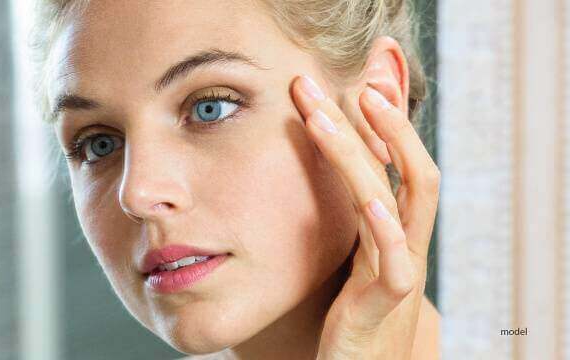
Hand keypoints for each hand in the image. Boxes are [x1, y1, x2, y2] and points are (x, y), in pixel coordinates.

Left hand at [290, 74, 439, 358]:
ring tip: (331, 116)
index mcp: (395, 232)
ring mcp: (400, 270)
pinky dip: (386, 225)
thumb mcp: (352, 260)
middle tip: (347, 84)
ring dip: (363, 154)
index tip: (353, 89)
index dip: (383, 128)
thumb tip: (328, 183)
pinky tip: (369, 197)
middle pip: (409, 171)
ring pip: (397, 201)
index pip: (399, 168)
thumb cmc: (352, 317)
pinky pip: (395, 259)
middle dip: (381, 124)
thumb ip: (350, 225)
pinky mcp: (384, 302)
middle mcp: (405, 244)